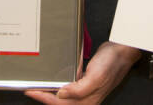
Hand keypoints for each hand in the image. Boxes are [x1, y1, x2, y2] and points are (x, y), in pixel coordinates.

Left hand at [23, 41, 140, 103]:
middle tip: (30, 89)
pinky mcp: (86, 84)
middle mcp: (86, 99)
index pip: (60, 103)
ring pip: (63, 97)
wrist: (122, 52)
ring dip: (50, 93)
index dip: (44, 98)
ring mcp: (86, 92)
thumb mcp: (96, 76)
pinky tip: (53, 82)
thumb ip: (79, 89)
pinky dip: (58, 86)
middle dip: (44, 97)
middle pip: (60, 103)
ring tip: (37, 87)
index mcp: (88, 100)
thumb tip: (61, 94)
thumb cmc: (112, 63)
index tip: (31, 91)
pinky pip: (68, 89)